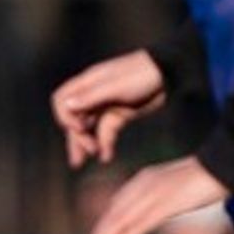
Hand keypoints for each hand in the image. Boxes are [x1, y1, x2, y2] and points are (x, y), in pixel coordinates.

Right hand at [51, 50, 166, 167]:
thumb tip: (66, 106)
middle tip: (89, 152)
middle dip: (77, 137)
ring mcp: (107, 106)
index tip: (79, 128)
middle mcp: (93, 94)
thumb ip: (91, 97)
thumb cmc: (142, 75)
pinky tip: (107, 156)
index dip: (65, 116)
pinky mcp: (120, 115)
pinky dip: (106, 144)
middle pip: (74, 118)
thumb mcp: (115, 87)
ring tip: (93, 158)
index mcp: (88, 83)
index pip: (62, 100)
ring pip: (89, 128)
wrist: (170, 75)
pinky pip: (106, 132)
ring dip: (88, 144)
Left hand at [84, 157, 228, 233]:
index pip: (119, 205)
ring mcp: (155, 192)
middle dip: (101, 233)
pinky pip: (142, 222)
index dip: (106, 224)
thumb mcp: (176, 190)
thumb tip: (152, 217)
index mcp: (145, 180)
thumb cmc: (205, 178)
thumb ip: (161, 202)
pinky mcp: (168, 201)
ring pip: (124, 218)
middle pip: (117, 212)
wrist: (225, 162)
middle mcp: (145, 185)